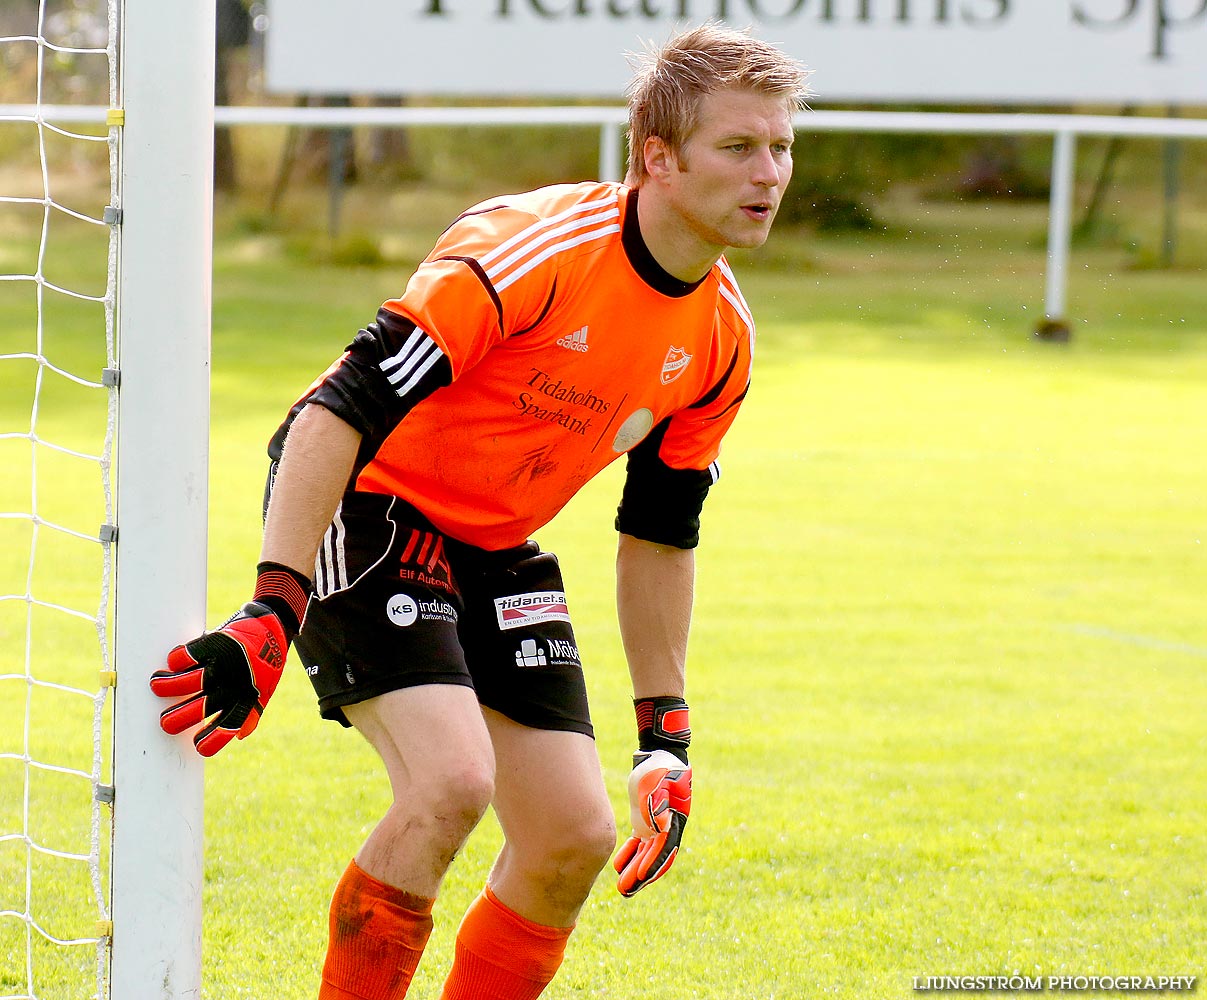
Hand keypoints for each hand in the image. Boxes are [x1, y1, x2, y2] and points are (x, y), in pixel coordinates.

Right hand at [150, 602, 287, 756]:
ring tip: (156, 685)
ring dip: (170, 685)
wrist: (274, 626)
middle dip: (180, 717)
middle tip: (165, 722)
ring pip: (194, 680)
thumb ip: (251, 711)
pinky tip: (171, 663)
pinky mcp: (218, 642)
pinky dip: (178, 659)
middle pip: (204, 706)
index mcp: (248, 698)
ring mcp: (226, 662)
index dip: (212, 739)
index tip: (196, 746)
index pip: (230, 725)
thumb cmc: (265, 663)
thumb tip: (240, 735)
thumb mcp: (264, 688)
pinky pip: (192, 653)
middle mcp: (236, 683)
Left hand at [613, 749, 691, 896]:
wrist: (659, 755)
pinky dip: (630, 856)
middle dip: (641, 875)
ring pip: (646, 854)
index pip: (664, 847)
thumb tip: (658, 827)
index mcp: (674, 819)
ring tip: (622, 889)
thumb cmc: (658, 766)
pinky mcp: (645, 822)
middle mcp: (667, 827)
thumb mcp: (655, 780)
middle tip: (625, 891)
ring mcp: (656, 826)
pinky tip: (618, 867)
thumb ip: (655, 802)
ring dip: (635, 871)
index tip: (639, 875)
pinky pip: (639, 845)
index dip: (653, 863)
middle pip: (655, 857)